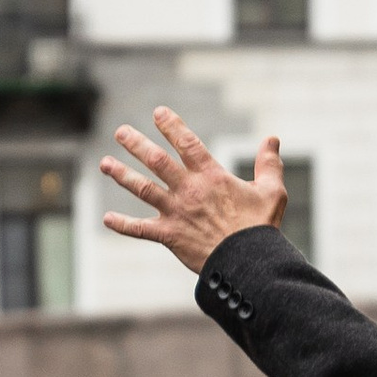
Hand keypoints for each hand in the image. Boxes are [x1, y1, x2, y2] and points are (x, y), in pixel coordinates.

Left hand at [100, 109, 286, 273]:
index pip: (187, 143)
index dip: (172, 126)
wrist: (247, 263)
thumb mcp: (271, 192)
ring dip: (122, 175)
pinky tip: (106, 218)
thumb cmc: (261, 227)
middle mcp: (188, 190)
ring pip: (143, 189)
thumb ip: (269, 163)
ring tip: (105, 163)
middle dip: (136, 144)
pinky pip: (140, 229)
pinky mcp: (169, 235)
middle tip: (121, 132)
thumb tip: (272, 139)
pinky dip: (122, 225)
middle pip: (156, 161)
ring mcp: (176, 213)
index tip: (158, 113)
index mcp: (211, 177)